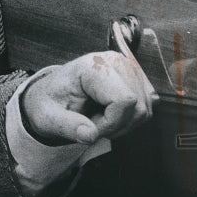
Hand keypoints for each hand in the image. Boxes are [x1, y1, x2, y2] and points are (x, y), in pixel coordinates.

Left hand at [20, 51, 158, 145]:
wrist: (52, 95)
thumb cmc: (50, 103)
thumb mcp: (49, 117)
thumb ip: (68, 126)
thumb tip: (89, 135)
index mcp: (91, 66)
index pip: (124, 100)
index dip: (110, 123)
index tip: (88, 126)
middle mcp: (113, 61)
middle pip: (137, 107)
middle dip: (116, 126)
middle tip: (92, 123)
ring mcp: (127, 67)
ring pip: (144, 109)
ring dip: (123, 124)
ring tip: (98, 118)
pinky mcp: (135, 77)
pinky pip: (147, 106)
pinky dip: (130, 118)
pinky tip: (110, 115)